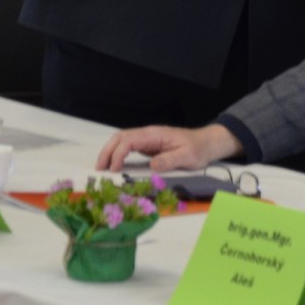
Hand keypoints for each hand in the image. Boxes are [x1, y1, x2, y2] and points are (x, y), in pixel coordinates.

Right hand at [95, 123, 241, 171]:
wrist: (206, 144)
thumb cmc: (197, 149)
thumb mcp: (187, 156)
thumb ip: (170, 160)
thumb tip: (152, 166)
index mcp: (155, 134)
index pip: (129, 140)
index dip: (118, 154)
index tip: (115, 169)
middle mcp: (148, 134)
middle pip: (120, 137)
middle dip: (107, 151)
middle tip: (99, 169)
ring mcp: (147, 139)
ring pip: (122, 141)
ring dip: (109, 152)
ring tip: (102, 169)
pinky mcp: (148, 146)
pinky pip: (128, 147)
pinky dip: (117, 154)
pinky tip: (114, 166)